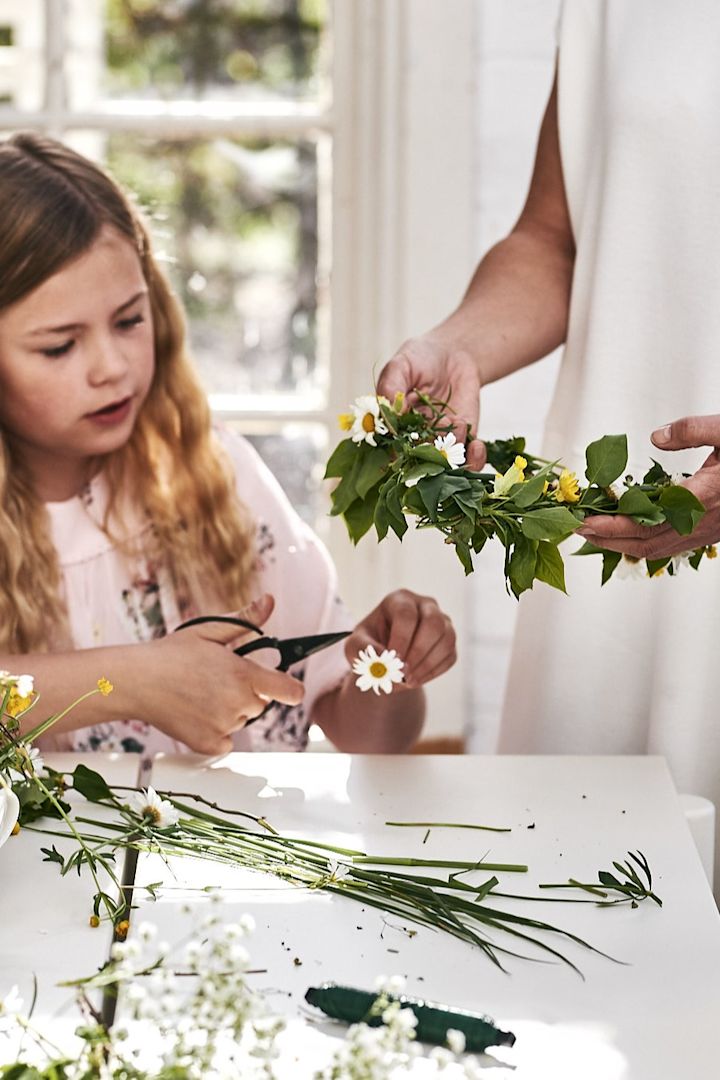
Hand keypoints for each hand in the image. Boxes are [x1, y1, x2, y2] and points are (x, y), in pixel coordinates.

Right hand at [134, 594, 303, 753]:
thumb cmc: (170, 653)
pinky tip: (196, 713)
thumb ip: (245, 620)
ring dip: (230, 710)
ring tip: (201, 693)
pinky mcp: (207, 744)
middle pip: (261, 703)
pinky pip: (226, 740)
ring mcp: (222, 726)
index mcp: (243, 675)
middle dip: (248, 692)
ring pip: (241, 720)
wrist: (135, 681)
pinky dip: (216, 731)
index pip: (290, 691)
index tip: (284, 686)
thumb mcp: (210, 630)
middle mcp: (237, 703)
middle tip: (218, 680)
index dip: (290, 688)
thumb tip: (269, 602)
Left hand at [345, 589, 456, 689]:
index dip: (401, 639)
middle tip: (403, 674)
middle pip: (434, 623)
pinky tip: (415, 680)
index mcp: (400, 600)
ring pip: (447, 639)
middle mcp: (425, 606)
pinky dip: (434, 672)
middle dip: (419, 652)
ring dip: (427, 664)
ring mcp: (442, 622)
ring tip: (407, 681)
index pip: (406, 614)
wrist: (384, 657)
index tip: (393, 661)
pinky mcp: (448, 641)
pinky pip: (450, 656)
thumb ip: (364, 650)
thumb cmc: (368, 645)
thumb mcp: (356, 645)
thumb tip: (384, 660)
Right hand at [376, 336, 484, 467]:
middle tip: (439, 432)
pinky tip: (477, 446)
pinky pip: (469, 460)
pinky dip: (475, 460)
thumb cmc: (420, 358)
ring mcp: (441, 442)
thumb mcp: (401, 366)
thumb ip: (391, 386)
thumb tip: (389, 411)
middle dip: (432, 455)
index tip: (412, 444)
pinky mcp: (464, 440)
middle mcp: (416, 440)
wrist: (453, 354)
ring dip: (453, 450)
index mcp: (394, 428)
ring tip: (457, 421)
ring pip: (446, 464)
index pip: (393, 450)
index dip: (401, 455)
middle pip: (420, 462)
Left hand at [578, 415, 719, 557]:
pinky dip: (642, 543)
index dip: (614, 525)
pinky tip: (626, 535)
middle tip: (576, 527)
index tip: (586, 520)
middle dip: (607, 537)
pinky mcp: (708, 533)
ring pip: (657, 548)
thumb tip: (657, 437)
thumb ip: (692, 431)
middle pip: (646, 541)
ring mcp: (706, 531)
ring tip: (593, 533)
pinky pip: (669, 546)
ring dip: (621, 544)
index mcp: (703, 496)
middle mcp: (702, 521)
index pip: (650, 520)